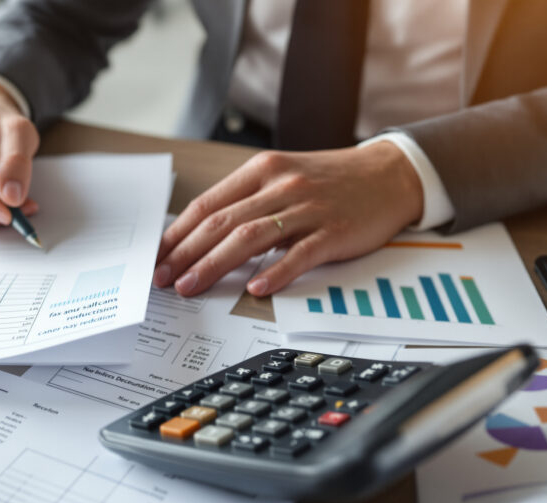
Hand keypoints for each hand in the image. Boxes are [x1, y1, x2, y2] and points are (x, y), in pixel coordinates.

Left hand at [153, 142, 423, 296]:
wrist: (390, 174)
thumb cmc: (330, 181)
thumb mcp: (282, 177)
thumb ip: (246, 201)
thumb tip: (201, 236)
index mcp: (262, 170)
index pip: (208, 205)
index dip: (178, 234)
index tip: (157, 257)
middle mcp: (281, 185)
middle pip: (222, 223)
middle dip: (186, 254)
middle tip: (163, 278)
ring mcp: (308, 208)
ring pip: (250, 238)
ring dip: (214, 265)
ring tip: (191, 286)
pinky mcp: (334, 231)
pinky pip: (299, 254)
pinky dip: (275, 272)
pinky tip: (255, 289)